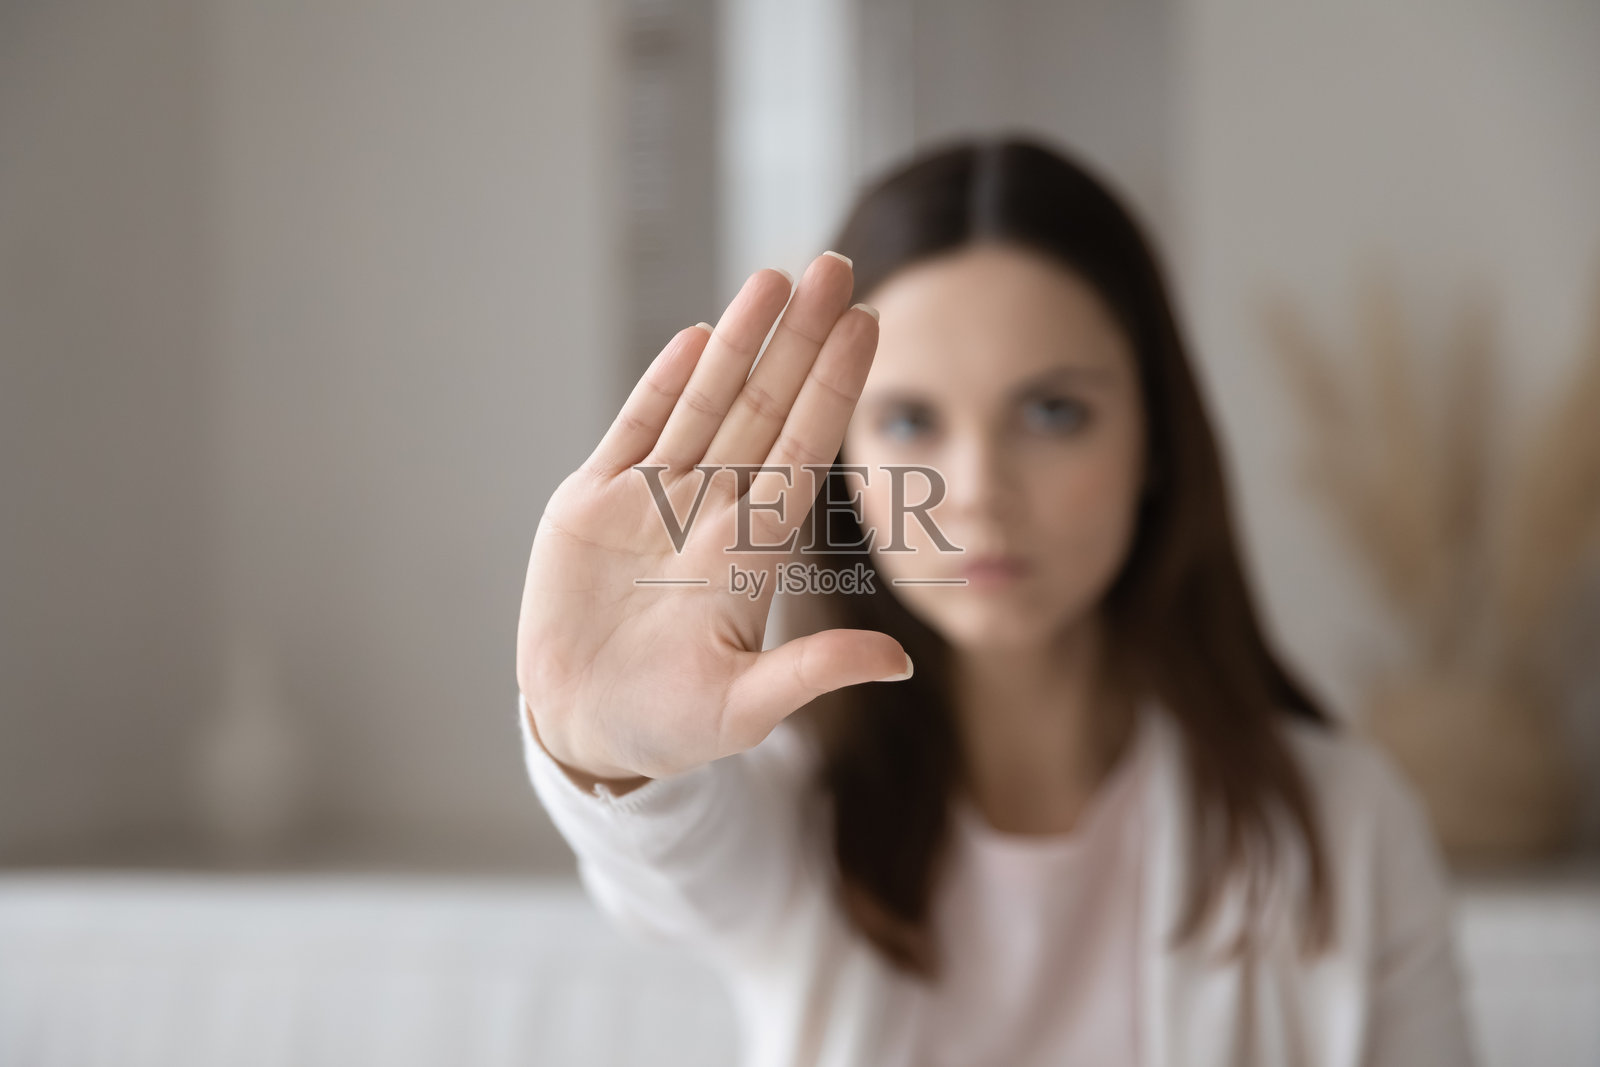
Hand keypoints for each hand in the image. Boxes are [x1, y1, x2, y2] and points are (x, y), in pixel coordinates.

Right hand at [516, 252, 911, 783]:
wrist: (583, 730)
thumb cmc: (668, 727)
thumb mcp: (743, 709)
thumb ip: (813, 675)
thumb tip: (898, 663)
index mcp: (748, 555)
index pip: (802, 453)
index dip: (834, 390)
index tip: (868, 326)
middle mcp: (708, 514)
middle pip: (764, 410)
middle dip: (799, 340)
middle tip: (836, 266)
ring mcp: (650, 504)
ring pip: (704, 404)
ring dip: (737, 342)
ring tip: (772, 279)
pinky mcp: (591, 506)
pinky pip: (634, 431)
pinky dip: (662, 385)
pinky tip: (697, 336)